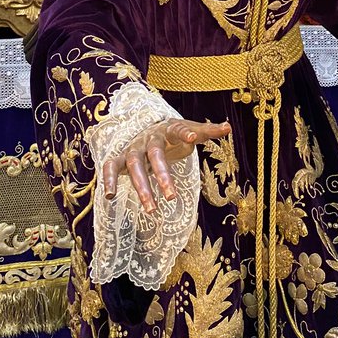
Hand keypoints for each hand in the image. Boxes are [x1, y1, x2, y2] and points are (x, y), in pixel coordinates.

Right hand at [103, 117, 230, 213]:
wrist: (148, 128)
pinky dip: (108, 179)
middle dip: (162, 175)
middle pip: (154, 154)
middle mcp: (149, 137)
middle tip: (172, 197)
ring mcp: (134, 148)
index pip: (176, 129)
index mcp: (168, 129)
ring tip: (151, 210)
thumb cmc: (173, 134)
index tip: (193, 138)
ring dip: (141, 187)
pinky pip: (110, 166)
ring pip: (133, 165)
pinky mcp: (121, 158)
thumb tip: (229, 127)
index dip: (184, 132)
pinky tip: (109, 196)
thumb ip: (208, 131)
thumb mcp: (191, 130)